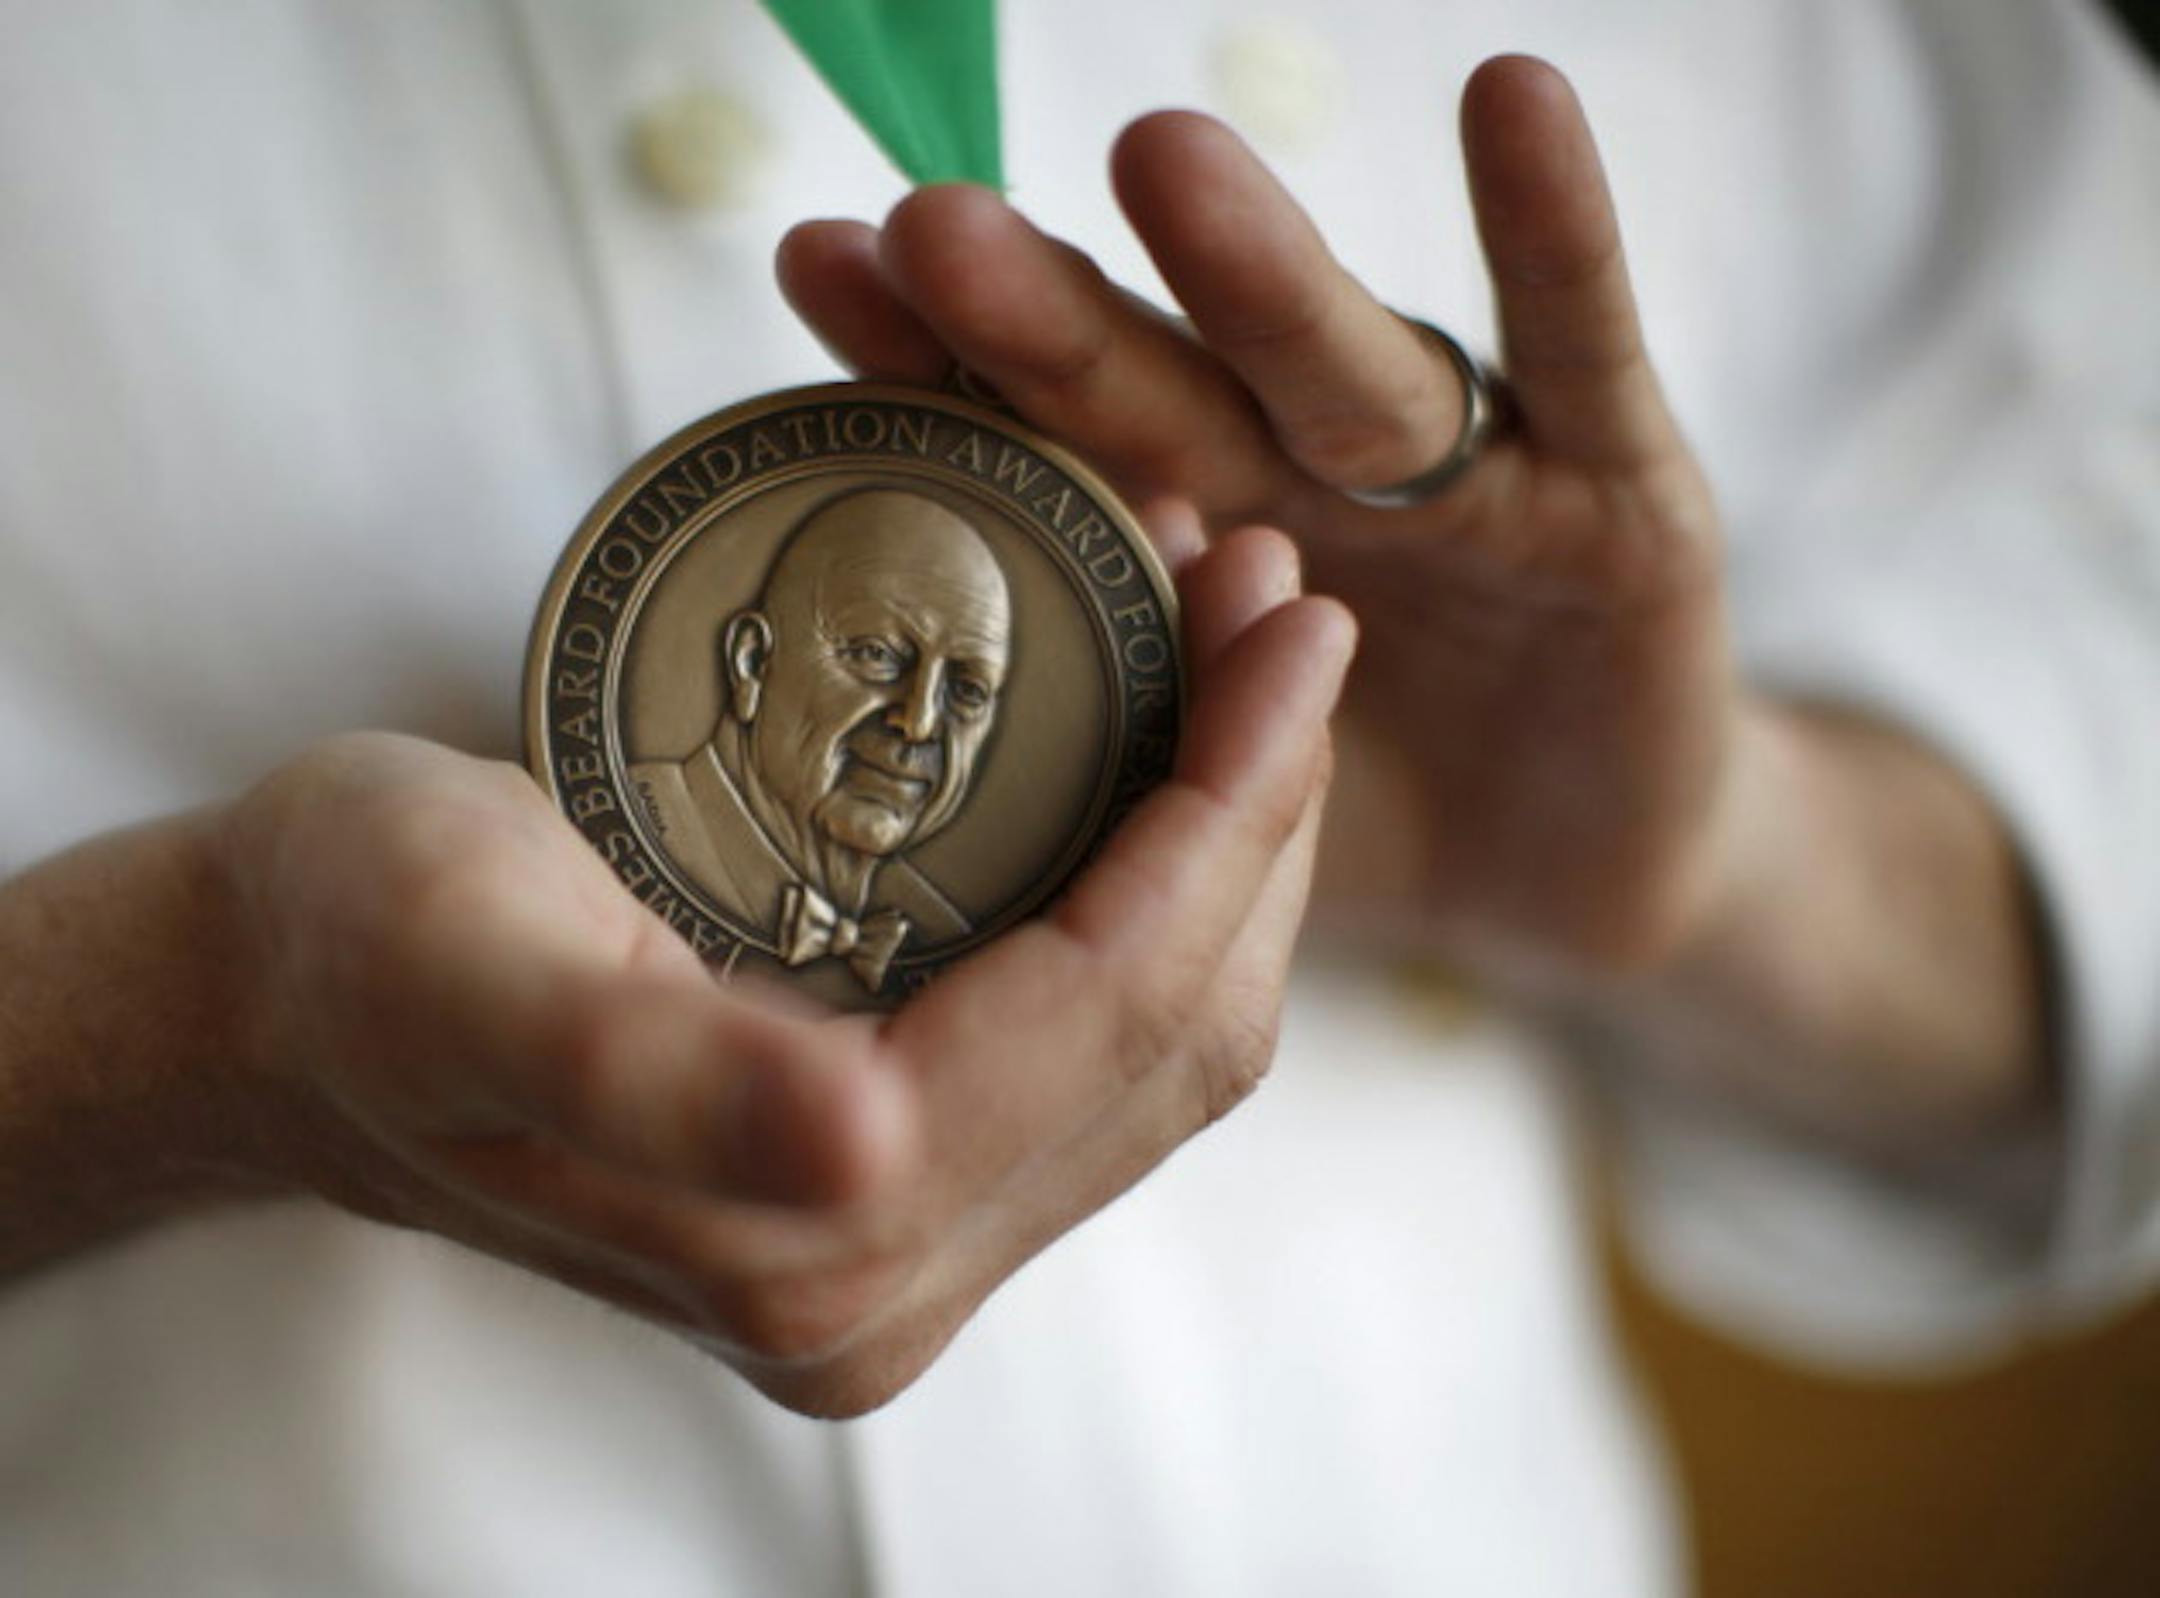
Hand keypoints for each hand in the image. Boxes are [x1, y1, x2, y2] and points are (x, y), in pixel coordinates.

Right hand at [208, 523, 1348, 1415]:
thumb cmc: (350, 945)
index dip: (1229, 813)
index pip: (1111, 1009)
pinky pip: (1093, 1033)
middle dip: (1259, 811)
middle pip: (1172, 1034)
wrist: (281, 999)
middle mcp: (882, 1281)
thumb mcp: (467, 971)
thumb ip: (657, 1083)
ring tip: (1235, 649)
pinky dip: (1151, 885)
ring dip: (1224, 841)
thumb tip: (863, 1147)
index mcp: (811, 1246)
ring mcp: (898, 1242)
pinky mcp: (893, 1179)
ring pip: (1156, 1038)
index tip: (1292, 622)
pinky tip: (1152, 753)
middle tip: (1281, 605)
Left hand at [779, 56, 1732, 971]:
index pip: (1052, 450)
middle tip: (933, 230)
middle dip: (1051, 315)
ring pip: (1345, 370)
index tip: (819, 266)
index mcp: (1194, 552)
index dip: (941, 366)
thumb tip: (881, 754)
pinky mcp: (1623, 497)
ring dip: (1254, 270)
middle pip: (1167, 393)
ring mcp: (1464, 480)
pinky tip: (1514, 102)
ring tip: (1160, 163)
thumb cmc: (1371, 821)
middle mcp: (1308, 484)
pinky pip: (1583, 351)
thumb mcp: (1211, 797)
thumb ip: (1108, 741)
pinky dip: (1554, 232)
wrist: (1576, 880)